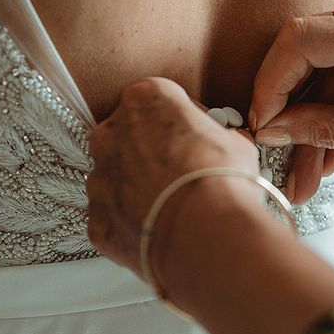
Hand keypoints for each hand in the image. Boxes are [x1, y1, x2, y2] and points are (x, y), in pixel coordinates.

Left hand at [86, 78, 259, 274]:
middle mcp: (111, 133)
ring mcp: (99, 178)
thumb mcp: (236, 144)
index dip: (182, 120)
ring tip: (171, 206)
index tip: (196, 135)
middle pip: (128, 136)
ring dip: (137, 188)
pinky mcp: (97, 218)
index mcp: (145, 99)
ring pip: (116, 178)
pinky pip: (113, 216)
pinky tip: (159, 230)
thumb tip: (227, 146)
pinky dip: (131, 223)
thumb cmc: (220, 180)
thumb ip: (218, 139)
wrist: (203, 234)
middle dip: (150, 152)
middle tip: (181, 172)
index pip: (160, 99)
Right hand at [250, 0, 333, 177]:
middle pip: (311, 56)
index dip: (270, 82)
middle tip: (279, 158)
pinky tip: (329, 154)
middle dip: (291, 112)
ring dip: (314, 121)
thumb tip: (273, 128)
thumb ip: (325, 129)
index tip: (260, 122)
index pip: (302, 40)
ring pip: (329, 71)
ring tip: (306, 175)